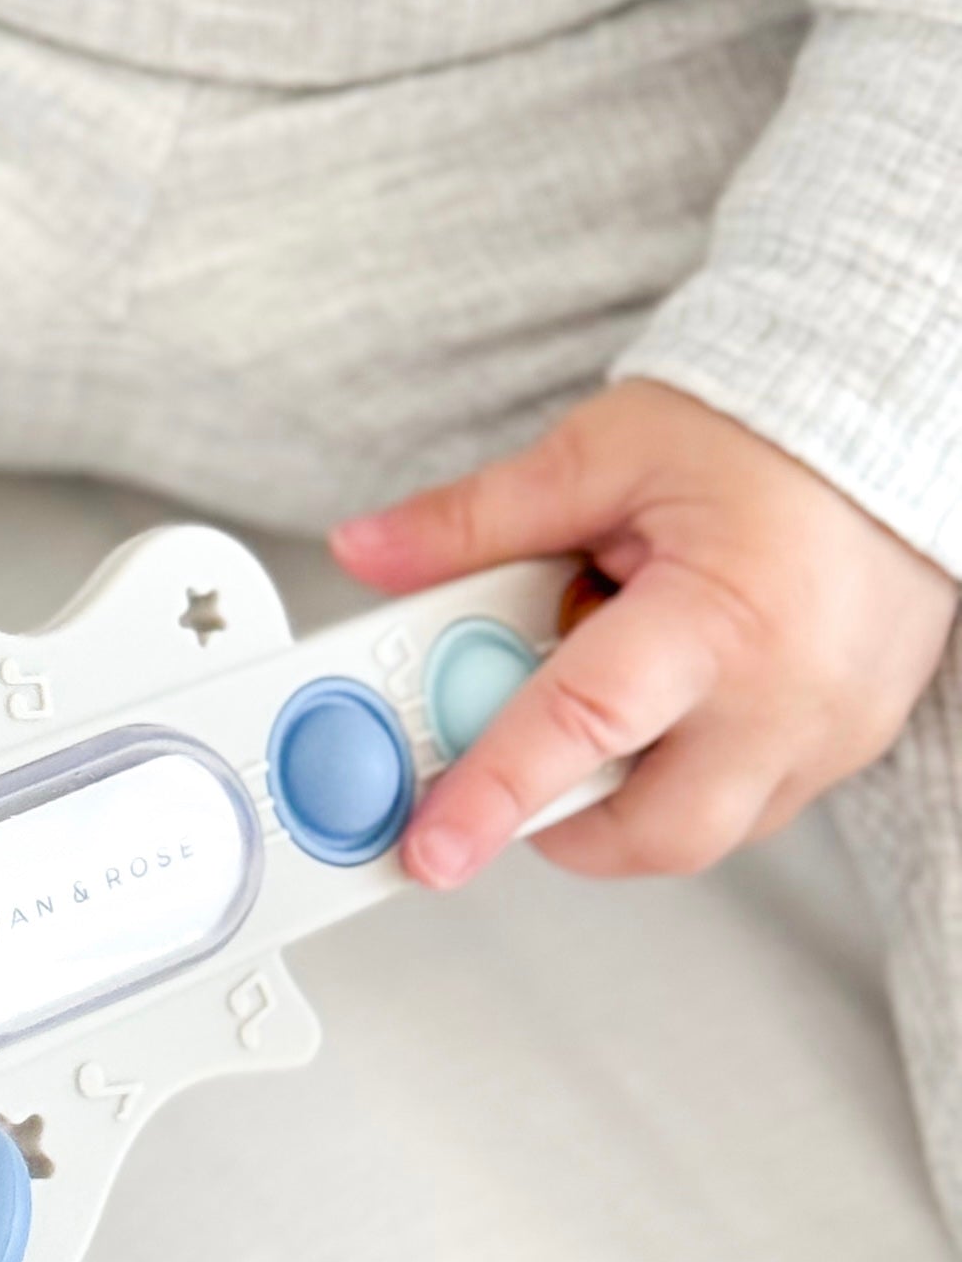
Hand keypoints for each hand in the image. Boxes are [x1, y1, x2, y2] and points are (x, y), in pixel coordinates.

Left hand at [330, 379, 955, 886]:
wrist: (892, 419)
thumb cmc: (762, 435)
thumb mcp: (597, 457)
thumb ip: (473, 520)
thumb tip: (369, 552)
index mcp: (719, 619)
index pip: (581, 727)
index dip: (493, 792)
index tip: (431, 842)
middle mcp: (785, 698)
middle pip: (650, 828)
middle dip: (552, 821)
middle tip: (489, 765)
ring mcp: (828, 732)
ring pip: (702, 828)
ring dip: (616, 794)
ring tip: (582, 692)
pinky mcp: (847, 741)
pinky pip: (746, 799)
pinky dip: (674, 769)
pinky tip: (651, 693)